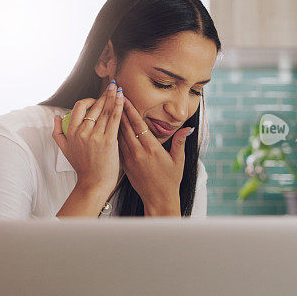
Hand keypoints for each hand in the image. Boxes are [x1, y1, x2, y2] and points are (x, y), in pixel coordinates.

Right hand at [52, 81, 123, 197]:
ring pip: (105, 110)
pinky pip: (114, 118)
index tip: (96, 100)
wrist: (93, 183)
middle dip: (104, 94)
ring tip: (118, 88)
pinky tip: (122, 98)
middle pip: (94, 106)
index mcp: (72, 132)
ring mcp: (96, 136)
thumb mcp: (65, 150)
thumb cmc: (82, 167)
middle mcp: (83, 132)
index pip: (78, 107)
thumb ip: (57, 133)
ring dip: (113, 96)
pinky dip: (119, 106)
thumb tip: (56, 116)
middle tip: (112, 86)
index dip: (88, 100)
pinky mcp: (109, 140)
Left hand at [117, 96, 193, 215]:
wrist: (158, 199)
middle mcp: (138, 152)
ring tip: (109, 107)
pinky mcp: (125, 165)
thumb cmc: (170, 181)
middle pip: (126, 127)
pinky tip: (110, 127)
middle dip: (119, 110)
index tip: (125, 98)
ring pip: (119, 135)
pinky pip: (118, 146)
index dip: (131, 110)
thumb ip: (180, 142)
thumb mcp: (178, 160)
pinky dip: (114, 135)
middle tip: (113, 96)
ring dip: (114, 121)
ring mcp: (130, 159)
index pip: (138, 125)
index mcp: (152, 149)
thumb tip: (187, 128)